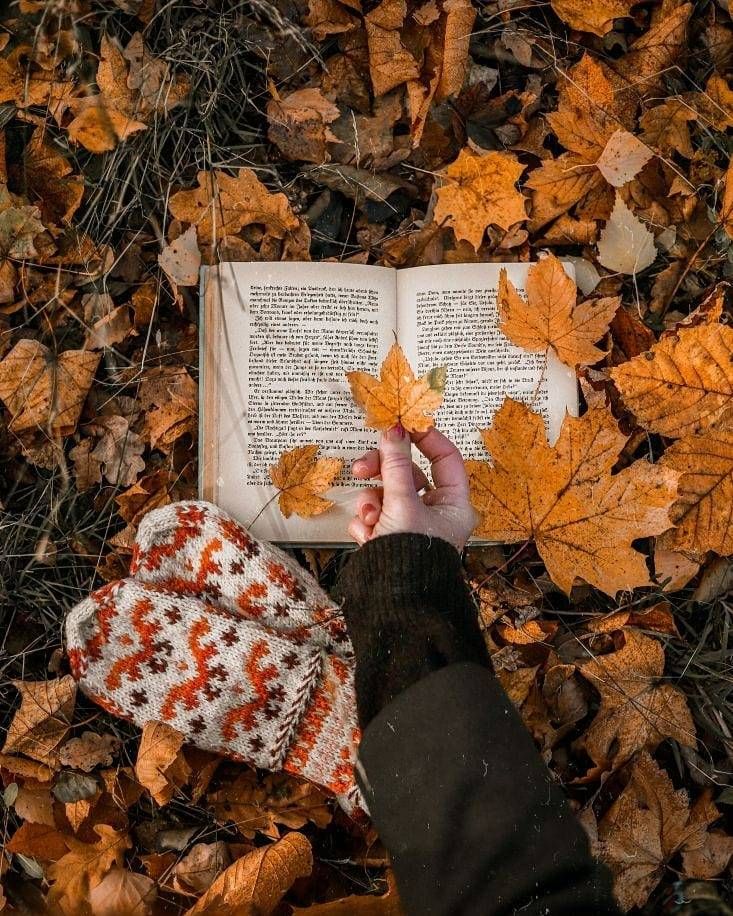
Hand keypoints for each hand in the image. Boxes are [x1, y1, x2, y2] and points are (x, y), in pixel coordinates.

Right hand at [348, 425, 476, 551]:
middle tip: (361, 467)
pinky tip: (366, 536)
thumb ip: (395, 465)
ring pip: (386, 494)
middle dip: (381, 472)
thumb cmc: (410, 557)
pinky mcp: (390, 538)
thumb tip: (394, 430)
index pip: (445, 458)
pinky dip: (367, 522)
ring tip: (369, 518)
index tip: (402, 425)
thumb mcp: (401, 503)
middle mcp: (435, 513)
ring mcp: (411, 525)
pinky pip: (375, 516)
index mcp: (454, 504)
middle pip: (407, 474)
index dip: (425, 438)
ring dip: (370, 502)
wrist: (392, 602)